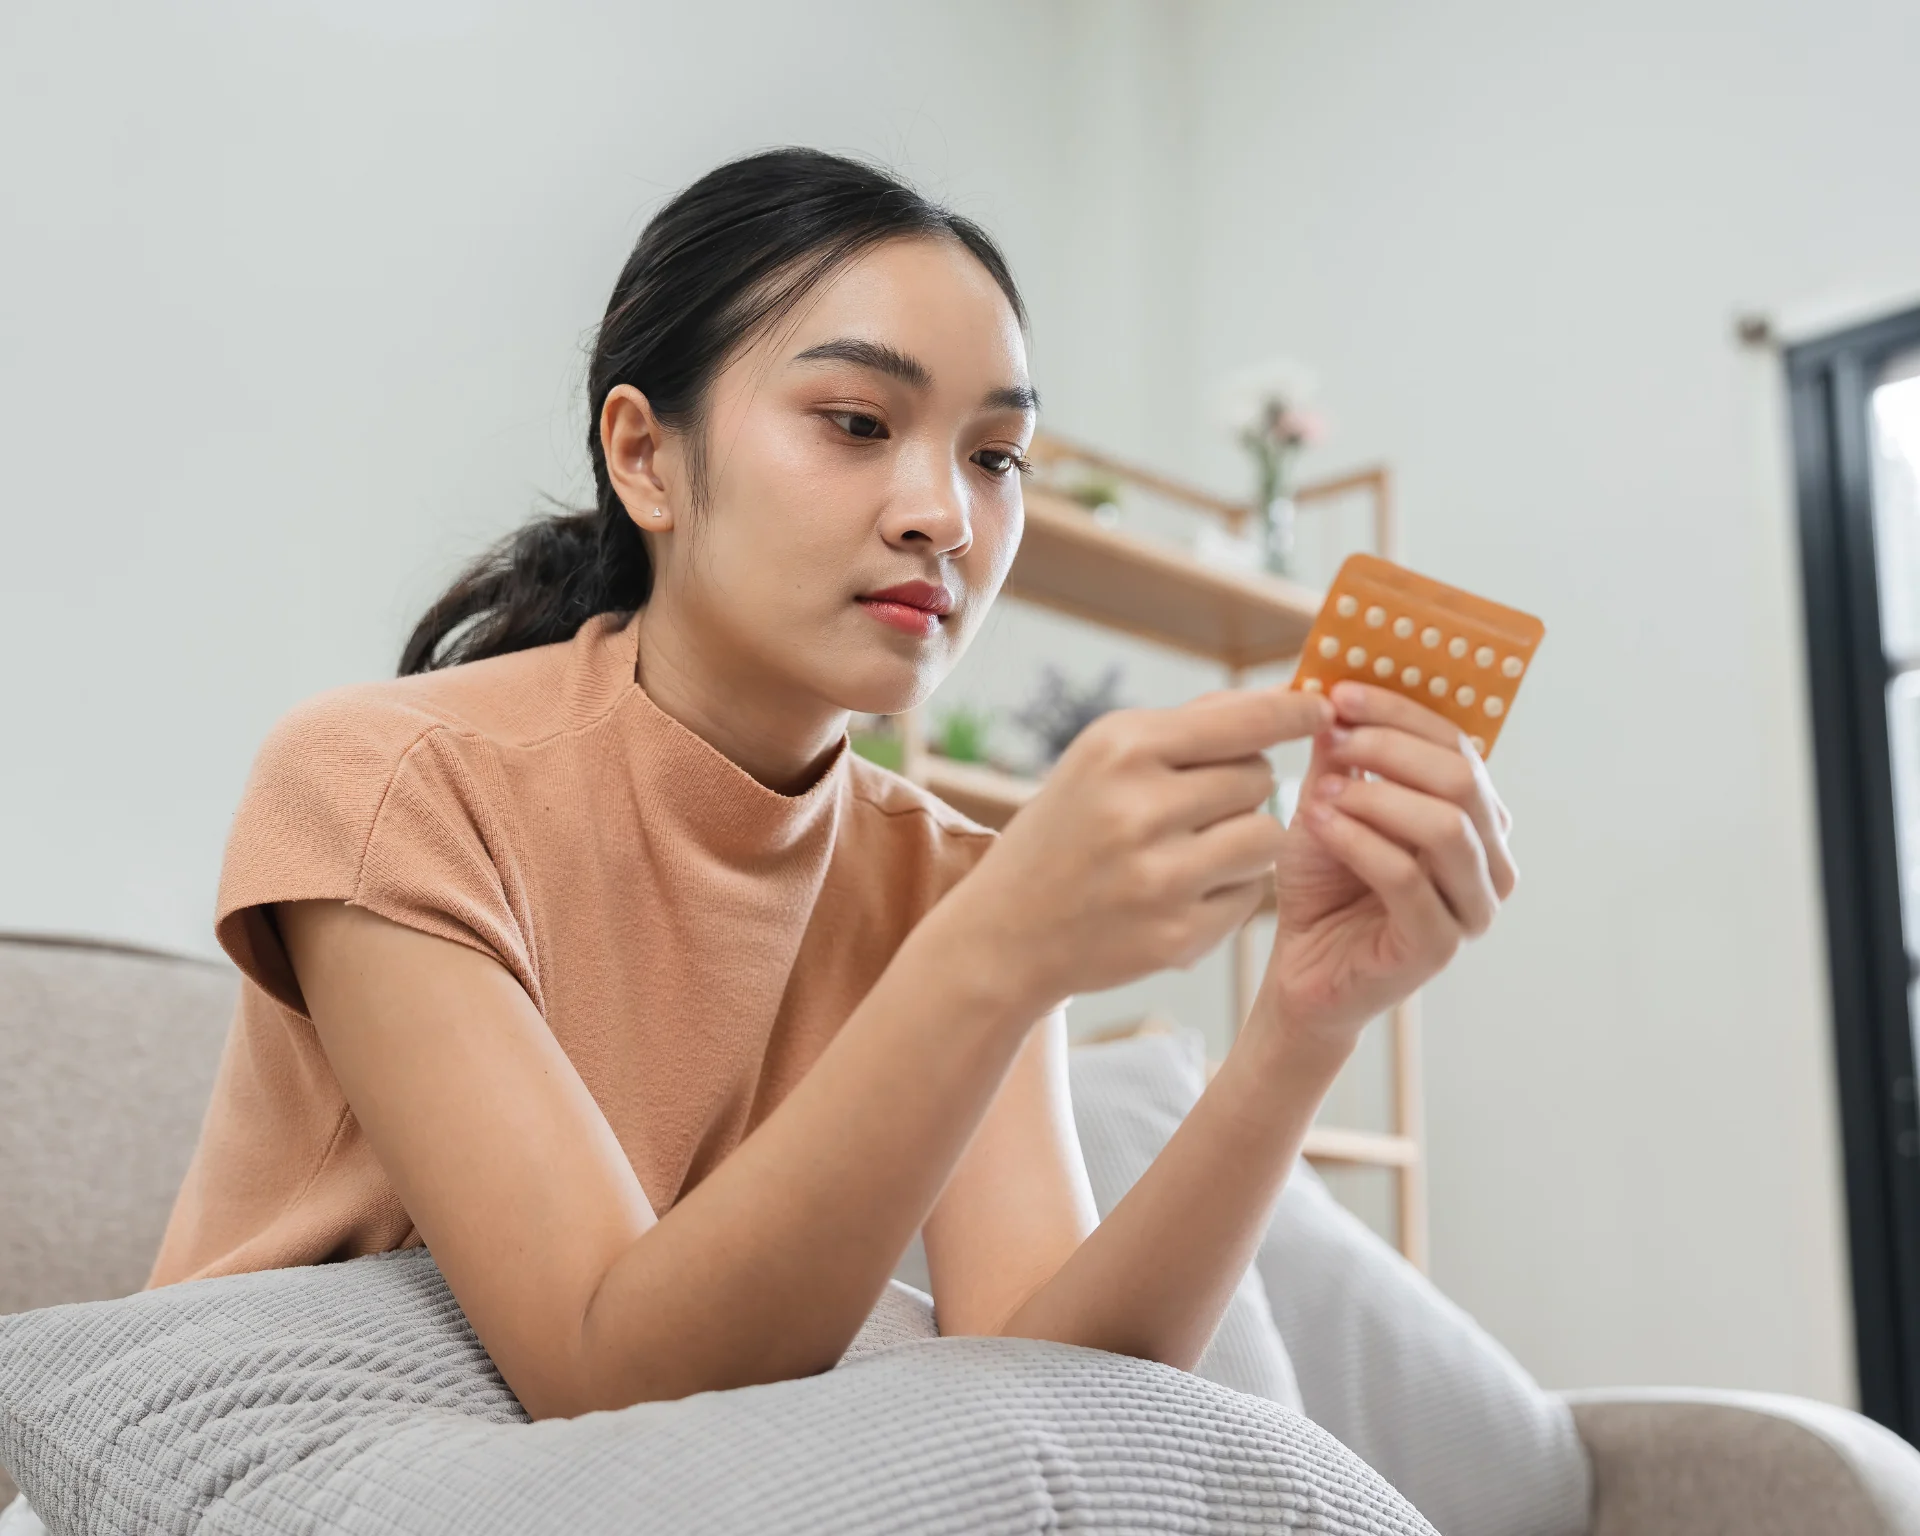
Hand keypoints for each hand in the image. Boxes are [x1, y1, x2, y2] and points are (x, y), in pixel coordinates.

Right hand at [956, 685, 1334, 1011]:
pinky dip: (1227, 891)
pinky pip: (1251, 895)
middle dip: (1240, 787)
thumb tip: (1286, 698)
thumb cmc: (1066, 829)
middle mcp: (1141, 809)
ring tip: (1193, 848)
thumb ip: (1190, 727)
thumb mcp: (1102, 759)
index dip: (1294, 712)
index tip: (1323, 709)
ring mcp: (1161, 877)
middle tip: (1192, 806)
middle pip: (1258, 778)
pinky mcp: (1178, 935)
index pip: (1243, 719)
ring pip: (1267, 836)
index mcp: (1121, 749)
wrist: (1007, 932)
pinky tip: (1178, 893)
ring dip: (1245, 839)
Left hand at [1254, 680, 1516, 1050]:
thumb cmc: (1324, 883)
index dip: (1402, 712)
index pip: (1459, 746)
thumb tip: (1338, 688)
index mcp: (1478, 819)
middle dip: (1390, 747)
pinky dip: (1359, 840)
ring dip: (1375, 795)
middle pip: (1461, 779)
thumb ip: (1345, 754)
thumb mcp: (1331, 803)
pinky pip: (1407, 877)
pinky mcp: (1440, 946)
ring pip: (1444, 825)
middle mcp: (1491, 861)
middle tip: (1333, 735)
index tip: (1341, 692)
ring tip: (1321, 791)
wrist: (1303, 968)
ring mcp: (1474, 907)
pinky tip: (1319, 824)